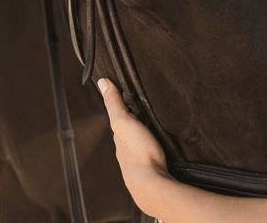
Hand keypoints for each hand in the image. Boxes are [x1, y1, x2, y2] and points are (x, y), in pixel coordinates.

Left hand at [98, 78, 171, 211]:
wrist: (152, 184)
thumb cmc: (138, 153)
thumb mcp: (123, 121)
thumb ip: (114, 103)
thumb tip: (102, 82)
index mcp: (120, 140)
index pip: (121, 122)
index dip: (125, 111)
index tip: (132, 101)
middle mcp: (127, 153)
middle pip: (132, 136)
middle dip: (139, 127)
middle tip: (148, 115)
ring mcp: (140, 163)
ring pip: (143, 147)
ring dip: (148, 140)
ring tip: (158, 131)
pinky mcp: (155, 170)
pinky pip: (155, 156)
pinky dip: (157, 151)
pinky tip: (164, 150)